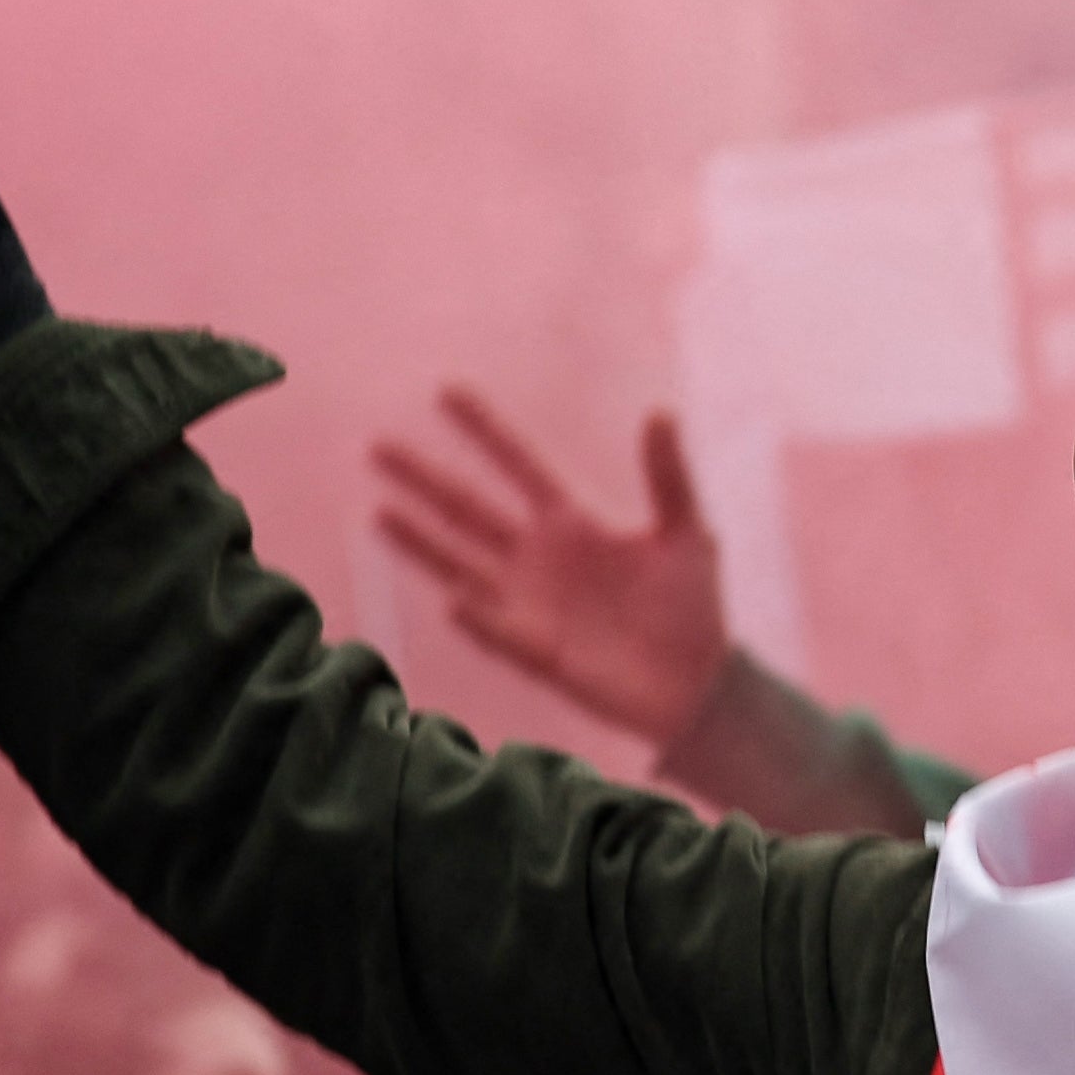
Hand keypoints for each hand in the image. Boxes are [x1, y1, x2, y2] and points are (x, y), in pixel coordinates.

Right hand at [368, 396, 733, 743]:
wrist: (696, 684)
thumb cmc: (692, 607)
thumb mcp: (687, 532)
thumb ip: (668, 477)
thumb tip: (661, 412)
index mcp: (571, 520)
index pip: (518, 462)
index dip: (485, 428)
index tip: (447, 390)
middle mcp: (537, 556)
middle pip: (468, 507)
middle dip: (424, 477)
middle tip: (378, 446)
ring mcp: (527, 601)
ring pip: (460, 563)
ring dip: (421, 541)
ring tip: (379, 513)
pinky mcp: (532, 649)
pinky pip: (496, 628)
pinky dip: (478, 617)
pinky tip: (455, 599)